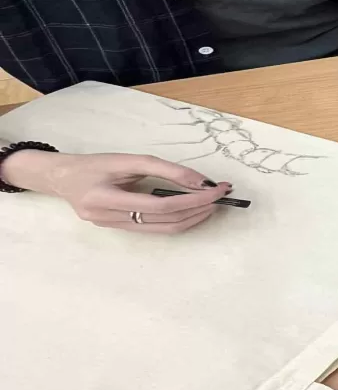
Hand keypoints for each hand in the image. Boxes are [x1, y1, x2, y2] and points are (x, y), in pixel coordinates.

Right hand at [0, 150, 231, 233]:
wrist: (63, 178)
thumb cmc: (95, 165)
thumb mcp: (129, 160)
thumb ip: (165, 169)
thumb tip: (201, 181)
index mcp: (105, 198)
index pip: (160, 205)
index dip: (192, 199)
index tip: (216, 190)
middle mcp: (108, 217)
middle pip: (165, 220)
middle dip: (198, 209)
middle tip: (220, 196)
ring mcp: (113, 228)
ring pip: (163, 230)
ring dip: (192, 218)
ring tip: (211, 204)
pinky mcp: (119, 229)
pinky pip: (154, 229)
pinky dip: (177, 220)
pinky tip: (192, 211)